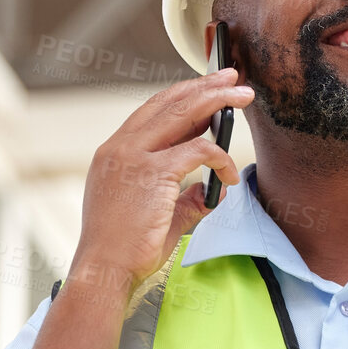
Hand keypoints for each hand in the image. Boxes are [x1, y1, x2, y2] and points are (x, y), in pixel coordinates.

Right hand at [71, 68, 251, 299]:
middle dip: (204, 86)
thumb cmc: (124, 251)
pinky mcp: (152, 173)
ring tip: (243, 97)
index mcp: (113, 154)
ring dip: (217, 101)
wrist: (104, 271)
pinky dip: (221, 158)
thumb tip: (212, 189)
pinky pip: (199, 151)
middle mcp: (119, 148)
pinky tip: (231, 175)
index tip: (206, 89)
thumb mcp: (155, 216)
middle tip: (231, 77)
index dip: (181, 96)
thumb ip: (183, 198)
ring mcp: (133, 157)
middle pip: (168, 102)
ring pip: (183, 113)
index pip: (151, 112)